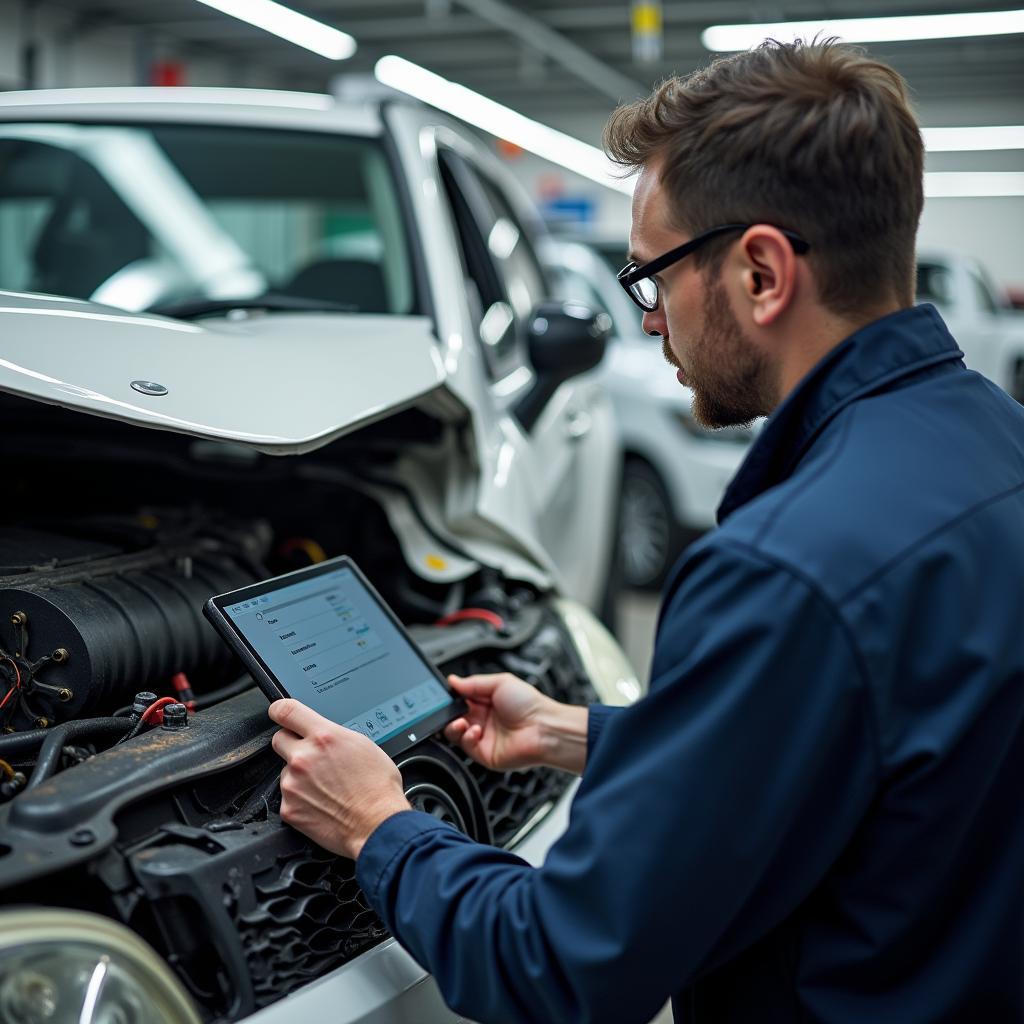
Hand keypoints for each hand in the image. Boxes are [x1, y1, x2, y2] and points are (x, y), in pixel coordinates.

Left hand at [269, 699, 410, 859]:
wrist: (376, 825)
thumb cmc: (378, 788)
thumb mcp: (364, 746)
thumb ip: (335, 735)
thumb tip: (324, 734)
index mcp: (325, 737)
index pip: (286, 711)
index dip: (279, 709)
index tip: (278, 712)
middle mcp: (304, 757)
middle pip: (279, 739)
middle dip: (292, 744)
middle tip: (311, 757)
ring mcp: (293, 784)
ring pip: (286, 771)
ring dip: (299, 775)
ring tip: (324, 787)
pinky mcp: (288, 808)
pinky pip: (288, 796)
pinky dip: (300, 799)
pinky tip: (320, 802)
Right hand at [444, 673, 588, 774]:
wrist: (543, 727)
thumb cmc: (530, 704)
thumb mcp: (500, 682)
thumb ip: (474, 682)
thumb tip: (453, 680)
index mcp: (486, 702)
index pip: (460, 700)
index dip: (451, 699)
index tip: (444, 696)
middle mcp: (483, 720)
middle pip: (454, 717)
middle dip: (448, 713)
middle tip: (449, 709)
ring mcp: (483, 737)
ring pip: (455, 734)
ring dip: (453, 726)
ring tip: (461, 721)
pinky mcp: (484, 754)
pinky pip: (466, 747)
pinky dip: (466, 738)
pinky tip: (475, 730)